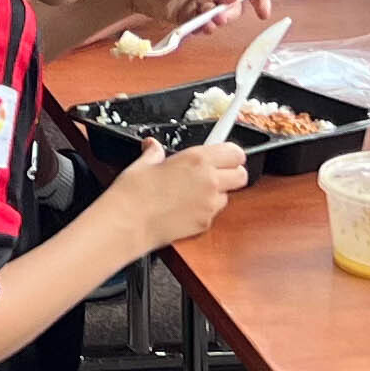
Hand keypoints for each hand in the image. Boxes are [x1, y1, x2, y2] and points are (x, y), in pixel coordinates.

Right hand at [108, 133, 246, 253]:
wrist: (127, 224)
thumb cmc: (133, 193)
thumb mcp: (143, 164)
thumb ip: (154, 153)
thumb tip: (152, 146)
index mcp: (197, 159)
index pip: (235, 152)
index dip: (230, 153)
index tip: (223, 154)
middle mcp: (209, 181)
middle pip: (242, 175)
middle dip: (232, 173)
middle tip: (214, 173)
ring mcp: (210, 204)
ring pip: (228, 195)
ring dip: (217, 193)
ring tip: (193, 193)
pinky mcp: (205, 224)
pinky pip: (214, 213)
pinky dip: (205, 210)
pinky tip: (185, 208)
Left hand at [114, 0, 266, 31]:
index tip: (264, 12)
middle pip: (235, 5)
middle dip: (231, 12)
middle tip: (220, 16)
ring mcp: (200, 2)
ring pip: (219, 17)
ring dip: (216, 22)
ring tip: (207, 23)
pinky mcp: (187, 16)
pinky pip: (202, 26)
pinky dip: (202, 28)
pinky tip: (197, 27)